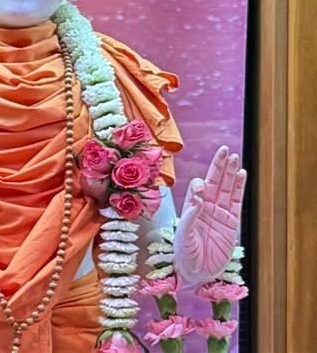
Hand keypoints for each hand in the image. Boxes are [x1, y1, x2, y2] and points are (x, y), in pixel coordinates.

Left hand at [175, 146, 245, 282]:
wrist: (196, 273)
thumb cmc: (184, 255)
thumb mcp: (183, 236)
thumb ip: (191, 216)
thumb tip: (198, 196)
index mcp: (190, 209)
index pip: (196, 189)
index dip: (199, 186)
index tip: (201, 190)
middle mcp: (205, 208)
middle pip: (214, 182)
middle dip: (218, 166)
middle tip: (224, 150)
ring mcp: (220, 214)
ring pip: (226, 189)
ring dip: (230, 174)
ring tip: (234, 157)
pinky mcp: (232, 223)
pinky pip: (236, 202)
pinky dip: (239, 189)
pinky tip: (241, 175)